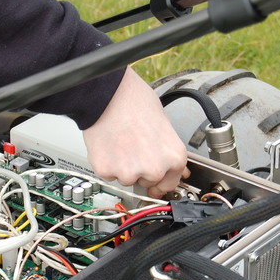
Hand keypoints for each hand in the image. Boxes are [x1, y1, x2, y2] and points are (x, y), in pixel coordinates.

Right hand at [83, 67, 188, 198]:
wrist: (109, 93)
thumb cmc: (135, 101)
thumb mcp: (164, 125)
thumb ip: (165, 150)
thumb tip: (166, 164)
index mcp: (174, 157)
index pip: (169, 183)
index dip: (160, 183)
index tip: (155, 186)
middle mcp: (154, 168)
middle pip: (146, 182)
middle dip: (139, 170)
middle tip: (133, 147)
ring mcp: (129, 172)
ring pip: (125, 179)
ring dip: (121, 166)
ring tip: (120, 141)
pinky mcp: (107, 170)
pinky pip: (107, 174)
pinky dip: (106, 162)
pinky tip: (109, 144)